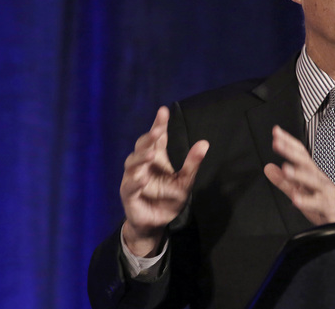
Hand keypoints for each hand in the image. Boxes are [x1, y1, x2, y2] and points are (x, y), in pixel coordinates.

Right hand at [120, 106, 208, 255]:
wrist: (156, 224)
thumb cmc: (168, 199)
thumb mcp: (185, 181)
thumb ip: (192, 163)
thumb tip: (205, 143)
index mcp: (156, 159)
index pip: (157, 138)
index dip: (159, 124)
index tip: (163, 111)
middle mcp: (143, 165)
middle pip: (142, 147)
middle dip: (149, 138)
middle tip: (157, 129)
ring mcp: (133, 179)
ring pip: (133, 164)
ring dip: (141, 157)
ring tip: (151, 153)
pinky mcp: (129, 196)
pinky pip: (130, 186)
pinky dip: (136, 182)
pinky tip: (143, 177)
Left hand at [264, 125, 334, 224]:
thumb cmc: (324, 204)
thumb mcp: (300, 192)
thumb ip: (283, 181)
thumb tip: (268, 168)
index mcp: (311, 174)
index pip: (300, 154)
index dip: (288, 142)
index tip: (276, 132)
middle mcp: (319, 179)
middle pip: (305, 162)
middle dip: (291, 152)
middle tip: (277, 143)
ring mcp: (325, 192)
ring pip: (313, 181)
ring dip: (299, 174)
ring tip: (286, 169)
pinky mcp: (329, 208)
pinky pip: (318, 204)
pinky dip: (308, 201)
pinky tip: (296, 199)